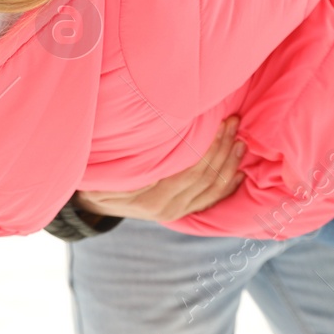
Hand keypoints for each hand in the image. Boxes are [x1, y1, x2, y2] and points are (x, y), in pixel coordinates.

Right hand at [75, 116, 245, 221]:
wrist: (93, 202)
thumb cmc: (100, 176)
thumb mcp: (109, 167)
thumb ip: (133, 159)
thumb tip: (154, 137)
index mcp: (153, 197)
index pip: (192, 171)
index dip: (210, 147)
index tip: (221, 121)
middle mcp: (168, 208)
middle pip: (206, 178)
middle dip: (223, 149)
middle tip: (234, 122)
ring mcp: (176, 212)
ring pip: (212, 190)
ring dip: (229, 164)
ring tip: (240, 141)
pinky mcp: (181, 212)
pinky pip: (210, 202)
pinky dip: (227, 187)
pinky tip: (239, 173)